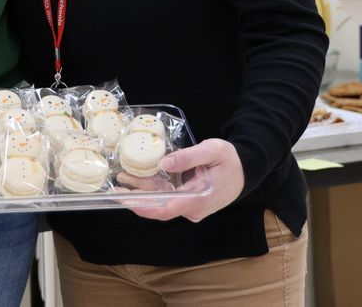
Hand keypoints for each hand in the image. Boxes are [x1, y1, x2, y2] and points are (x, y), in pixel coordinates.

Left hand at [126, 138, 243, 222]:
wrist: (246, 169)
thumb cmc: (231, 160)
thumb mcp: (212, 150)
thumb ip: (188, 156)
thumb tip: (164, 163)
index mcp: (198, 198)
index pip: (167, 209)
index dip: (145, 208)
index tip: (127, 202)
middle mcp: (193, 207)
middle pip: (160, 206)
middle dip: (136, 198)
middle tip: (115, 189)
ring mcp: (190, 205)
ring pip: (161, 201)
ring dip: (141, 192)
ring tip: (121, 180)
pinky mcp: (188, 200)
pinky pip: (167, 196)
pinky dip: (152, 188)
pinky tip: (136, 179)